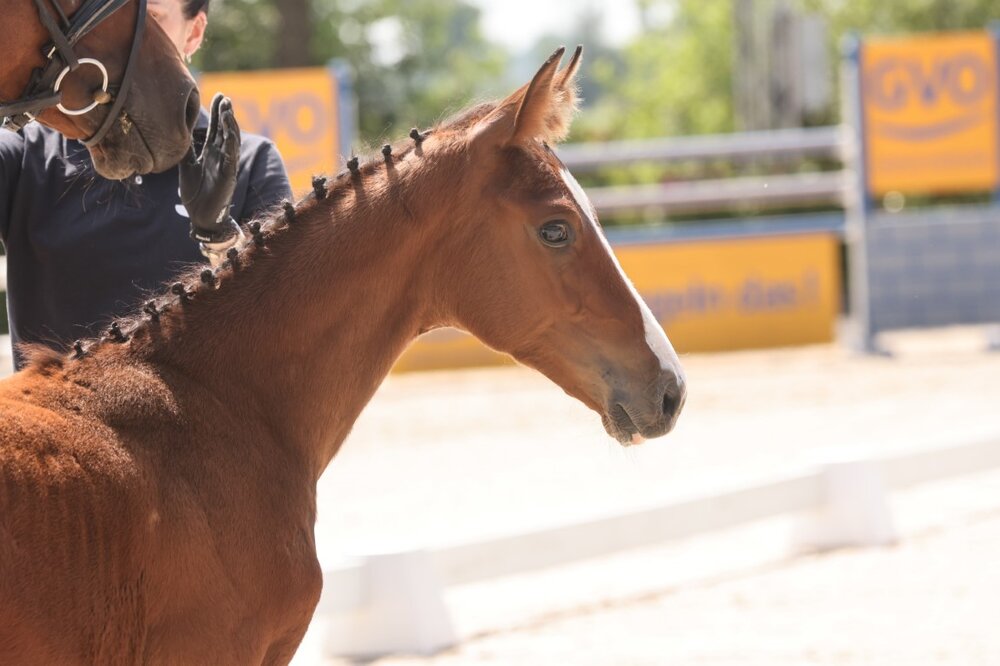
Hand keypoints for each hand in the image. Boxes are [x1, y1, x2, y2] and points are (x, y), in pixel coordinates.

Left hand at [179, 93, 240, 243]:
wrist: (200, 217)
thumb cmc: (195, 194)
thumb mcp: (185, 167)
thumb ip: (185, 151)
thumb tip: (178, 133)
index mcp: (210, 153)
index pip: (216, 129)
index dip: (217, 113)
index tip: (218, 96)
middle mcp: (220, 156)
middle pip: (225, 130)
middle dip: (226, 114)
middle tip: (226, 98)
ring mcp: (226, 165)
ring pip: (231, 140)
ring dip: (230, 125)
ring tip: (227, 109)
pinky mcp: (229, 175)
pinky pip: (231, 156)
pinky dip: (232, 142)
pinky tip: (230, 130)